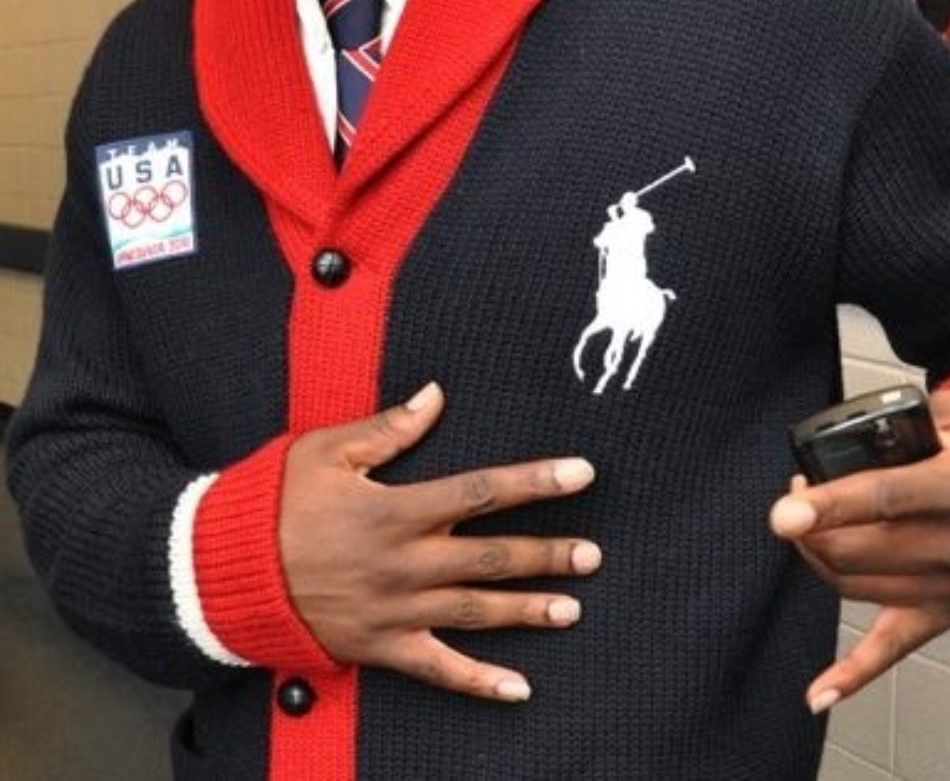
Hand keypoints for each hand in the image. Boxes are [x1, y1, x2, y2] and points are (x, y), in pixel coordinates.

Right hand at [279, 383, 600, 702]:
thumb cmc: (275, 502)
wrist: (223, 571)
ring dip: (527, 610)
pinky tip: (519, 688)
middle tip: (593, 554)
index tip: (580, 473)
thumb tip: (435, 395)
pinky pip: (438, 669)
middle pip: (490, 558)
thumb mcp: (327, 451)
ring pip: (476, 612)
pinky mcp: (380, 646)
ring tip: (573, 607)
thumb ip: (388, 428)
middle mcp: (403, 563)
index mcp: (395, 510)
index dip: (534, 482)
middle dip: (546, 555)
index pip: (480, 491)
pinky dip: (479, 682)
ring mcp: (395, 610)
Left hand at [769, 388, 949, 712]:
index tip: (786, 512)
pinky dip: (853, 675)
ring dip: (820, 560)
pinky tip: (818, 693)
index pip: (882, 498)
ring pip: (858, 588)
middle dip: (810, 527)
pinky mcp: (946, 611)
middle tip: (798, 498)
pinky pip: (894, 651)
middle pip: (858, 551)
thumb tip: (856, 433)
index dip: (829, 506)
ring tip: (813, 530)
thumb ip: (907, 420)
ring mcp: (949, 585)